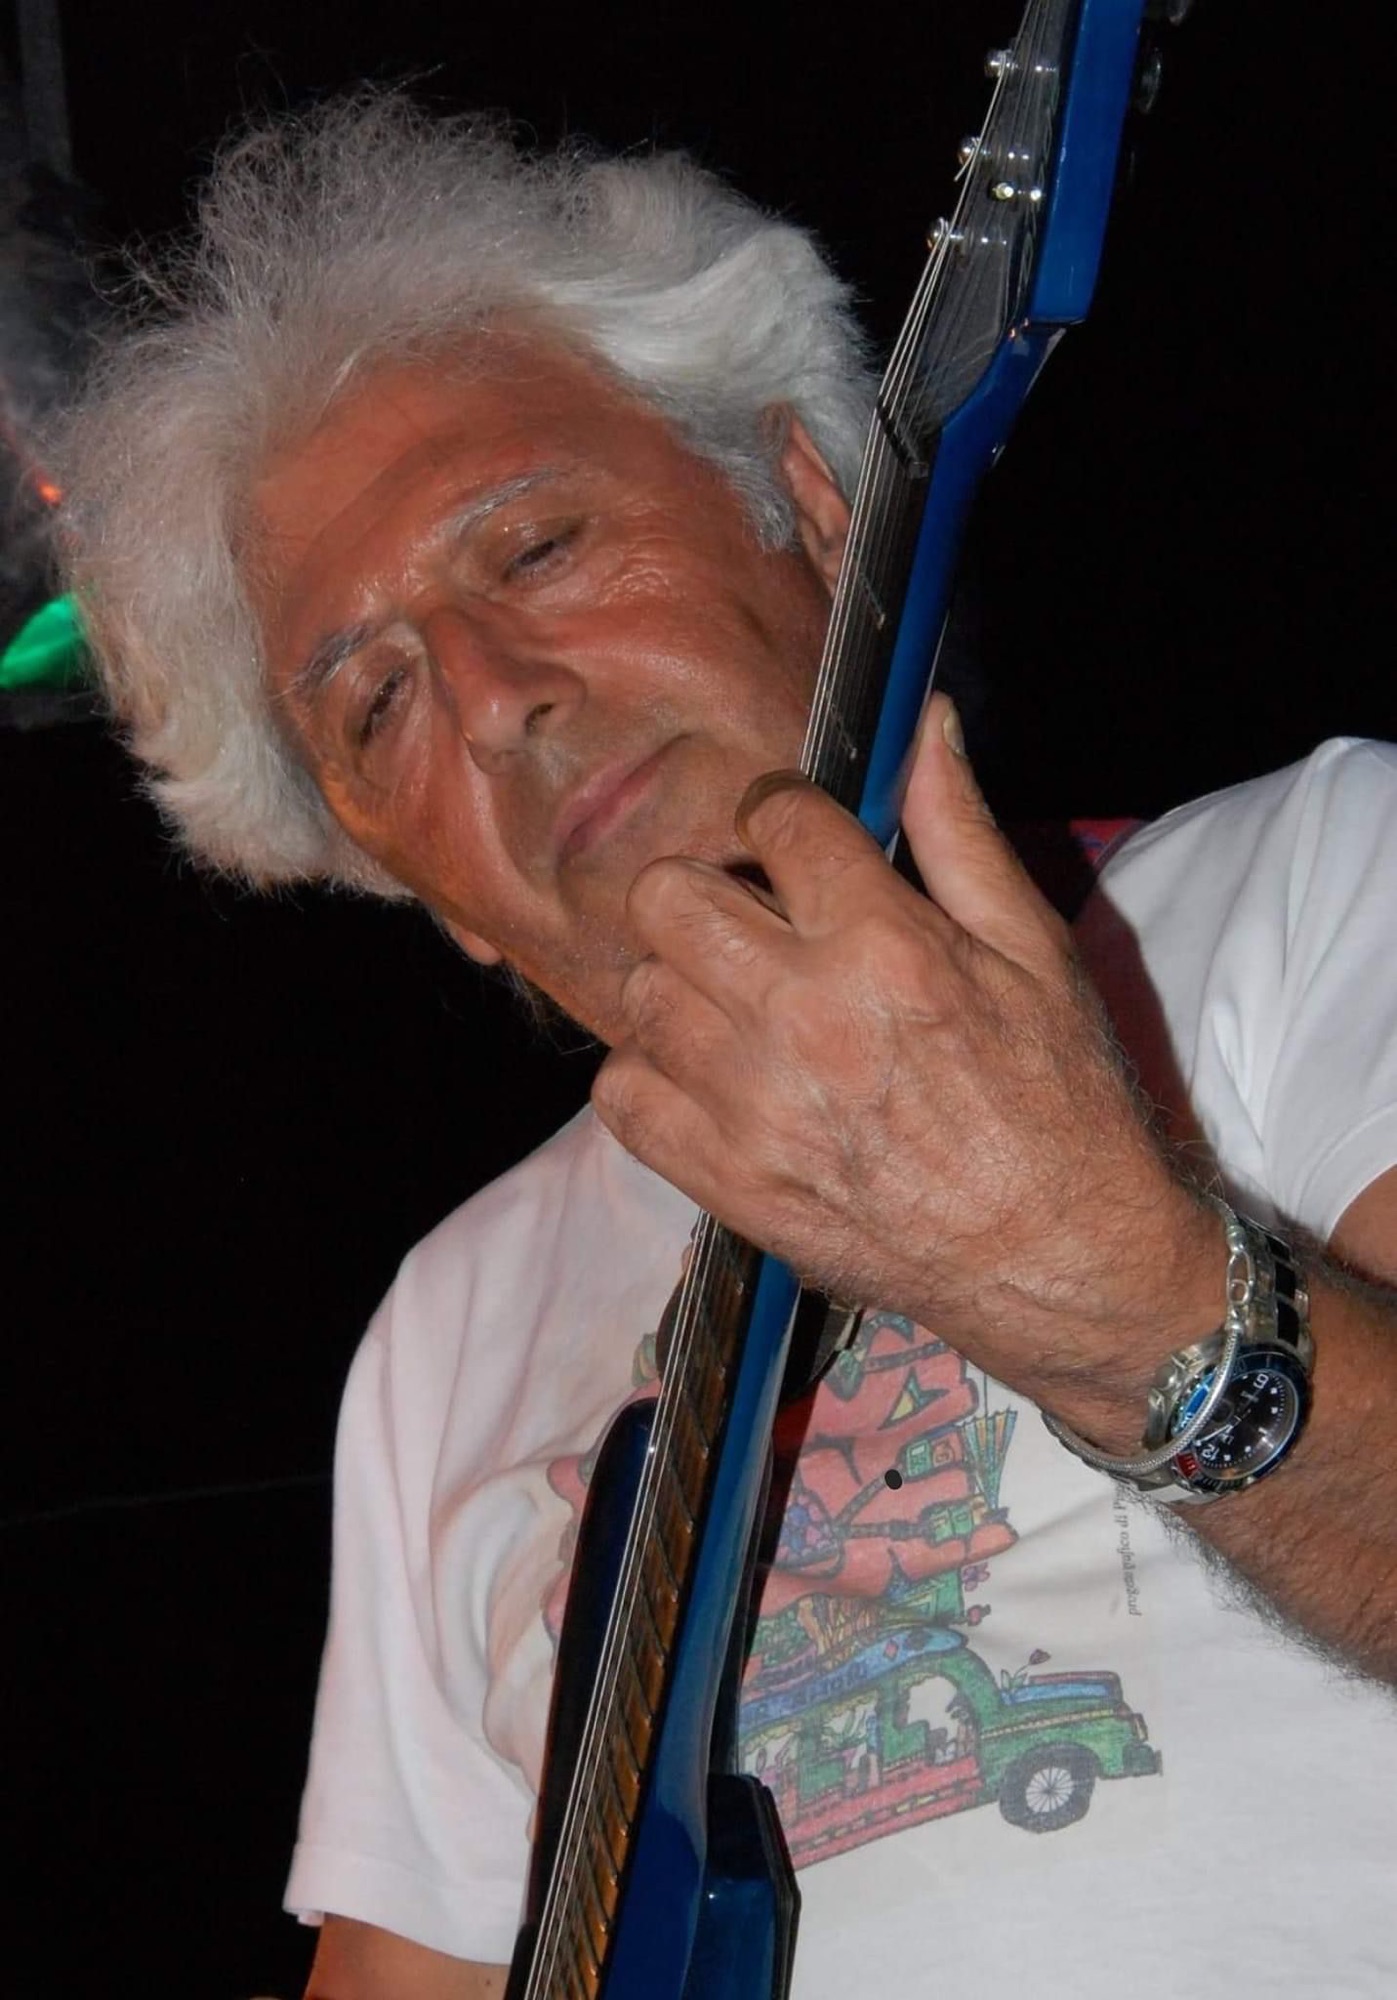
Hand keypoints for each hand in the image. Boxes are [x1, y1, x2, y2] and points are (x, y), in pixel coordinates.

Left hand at [592, 694, 1219, 1434]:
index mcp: (883, 944)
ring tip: (737, 1002)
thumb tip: (925, 718)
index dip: (784, 815)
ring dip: (681, 981)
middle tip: (755, 920)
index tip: (797, 840)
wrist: (1060, 1260)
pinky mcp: (723, 1179)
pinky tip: (707, 1074)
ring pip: (639, 988)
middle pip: (669, 894)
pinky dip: (651, 1076)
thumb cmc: (1062, 1101)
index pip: (775, 818)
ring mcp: (750, 1104)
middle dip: (709, 887)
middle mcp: (801, 1015)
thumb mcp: (1035, 949)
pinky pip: (622, 1095)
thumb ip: (960, 829)